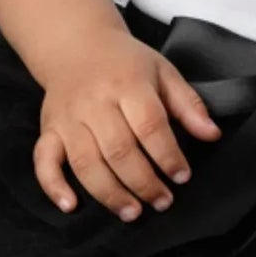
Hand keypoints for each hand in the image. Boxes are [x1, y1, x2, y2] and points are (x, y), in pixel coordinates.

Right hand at [34, 27, 222, 220]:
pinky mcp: (49, 129)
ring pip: (85, 162)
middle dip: (143, 182)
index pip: (150, 125)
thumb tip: (212, 134)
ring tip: (132, 212)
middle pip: (119, 150)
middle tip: (162, 202)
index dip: (168, 155)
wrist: (77, 44)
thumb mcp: (163, 72)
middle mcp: (95, 101)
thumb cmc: (125, 63)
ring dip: (109, 193)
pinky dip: (53, 186)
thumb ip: (188, 104)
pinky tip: (71, 206)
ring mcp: (68, 117)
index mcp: (127, 83)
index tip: (182, 176)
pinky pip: (44, 160)